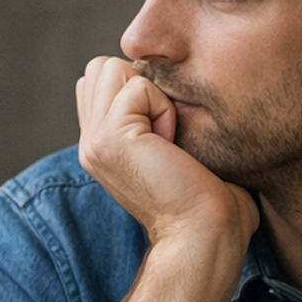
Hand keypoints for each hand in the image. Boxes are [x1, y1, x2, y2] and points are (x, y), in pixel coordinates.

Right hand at [76, 57, 257, 248]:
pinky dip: (164, 109)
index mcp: (102, 144)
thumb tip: (168, 81)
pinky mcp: (109, 137)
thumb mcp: (175, 147)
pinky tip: (172, 147)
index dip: (143, 91)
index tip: (169, 135)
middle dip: (142, 85)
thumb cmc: (211, 199)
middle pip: (103, 67)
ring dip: (152, 94)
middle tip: (167, 133)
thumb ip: (157, 116)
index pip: (104, 80)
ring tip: (168, 138)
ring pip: (112, 68)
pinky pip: (138, 87)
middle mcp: (90, 141)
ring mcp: (93, 140)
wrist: (206, 234)